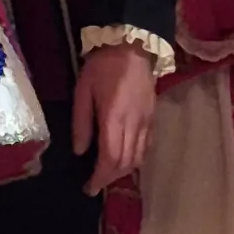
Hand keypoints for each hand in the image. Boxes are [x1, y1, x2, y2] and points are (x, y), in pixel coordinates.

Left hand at [71, 41, 156, 195]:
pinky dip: (136, 158)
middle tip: (95, 184)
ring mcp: (147, 121)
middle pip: (126, 162)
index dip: (100, 177)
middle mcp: (134, 124)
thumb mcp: (83, 90)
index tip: (89, 188)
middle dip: (110, 178)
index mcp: (114, 118)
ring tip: (107, 174)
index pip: (110, 158)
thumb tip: (80, 151)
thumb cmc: (102, 66)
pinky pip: (147, 146)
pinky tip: (125, 159)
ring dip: (123, 171)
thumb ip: (81, 122)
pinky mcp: (154, 117)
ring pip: (139, 157)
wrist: (133, 45)